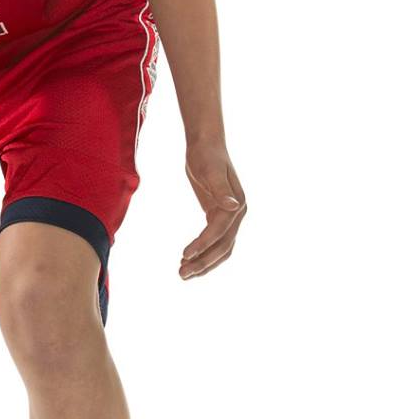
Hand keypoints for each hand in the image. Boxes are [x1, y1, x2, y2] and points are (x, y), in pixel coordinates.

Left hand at [180, 143, 244, 279]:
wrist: (206, 144)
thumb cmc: (206, 154)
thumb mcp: (210, 170)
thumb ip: (220, 189)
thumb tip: (233, 206)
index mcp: (237, 204)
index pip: (219, 231)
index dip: (203, 244)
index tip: (184, 255)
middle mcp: (237, 213)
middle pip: (223, 246)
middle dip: (203, 262)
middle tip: (181, 274)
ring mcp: (229, 216)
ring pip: (220, 248)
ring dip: (204, 262)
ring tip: (182, 273)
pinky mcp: (218, 216)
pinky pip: (214, 240)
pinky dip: (202, 252)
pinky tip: (187, 258)